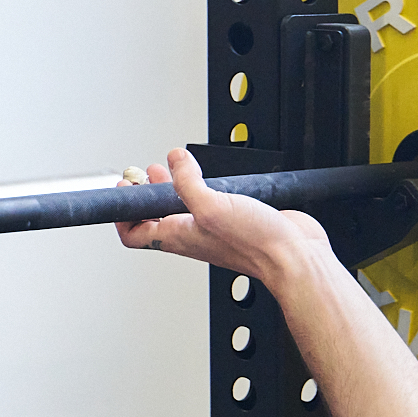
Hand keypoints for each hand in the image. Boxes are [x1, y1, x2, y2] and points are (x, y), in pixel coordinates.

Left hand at [113, 147, 328, 281]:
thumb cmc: (255, 244)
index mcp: (178, 237)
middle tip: (140, 175)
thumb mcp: (211, 205)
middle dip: (145, 193)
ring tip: (165, 168)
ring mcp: (213, 228)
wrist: (295, 256)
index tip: (123, 190)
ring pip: (182, 207)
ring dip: (171, 186)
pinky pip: (209, 202)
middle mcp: (193, 235)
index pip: (135, 235)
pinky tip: (205, 175)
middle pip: (156, 217)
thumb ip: (187, 182)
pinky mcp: (235, 219)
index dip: (122, 214)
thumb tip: (175, 160)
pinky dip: (201, 186)